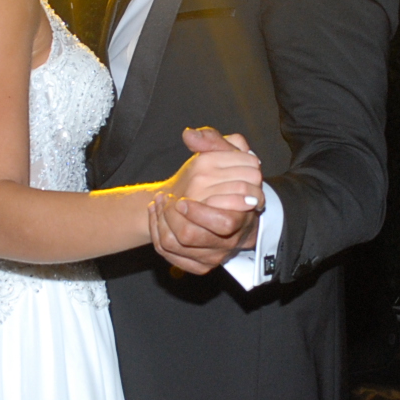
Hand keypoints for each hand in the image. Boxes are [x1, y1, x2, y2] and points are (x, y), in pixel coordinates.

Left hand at [150, 127, 262, 273]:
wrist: (228, 206)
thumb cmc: (229, 177)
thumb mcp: (227, 155)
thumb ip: (213, 141)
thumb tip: (190, 135)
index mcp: (243, 215)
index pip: (225, 223)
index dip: (200, 212)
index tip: (182, 199)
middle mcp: (231, 238)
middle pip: (196, 238)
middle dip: (174, 219)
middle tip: (168, 201)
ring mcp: (217, 253)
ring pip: (180, 248)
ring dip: (161, 224)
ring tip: (157, 203)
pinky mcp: (202, 264)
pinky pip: (174, 257)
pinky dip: (158, 237)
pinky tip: (156, 218)